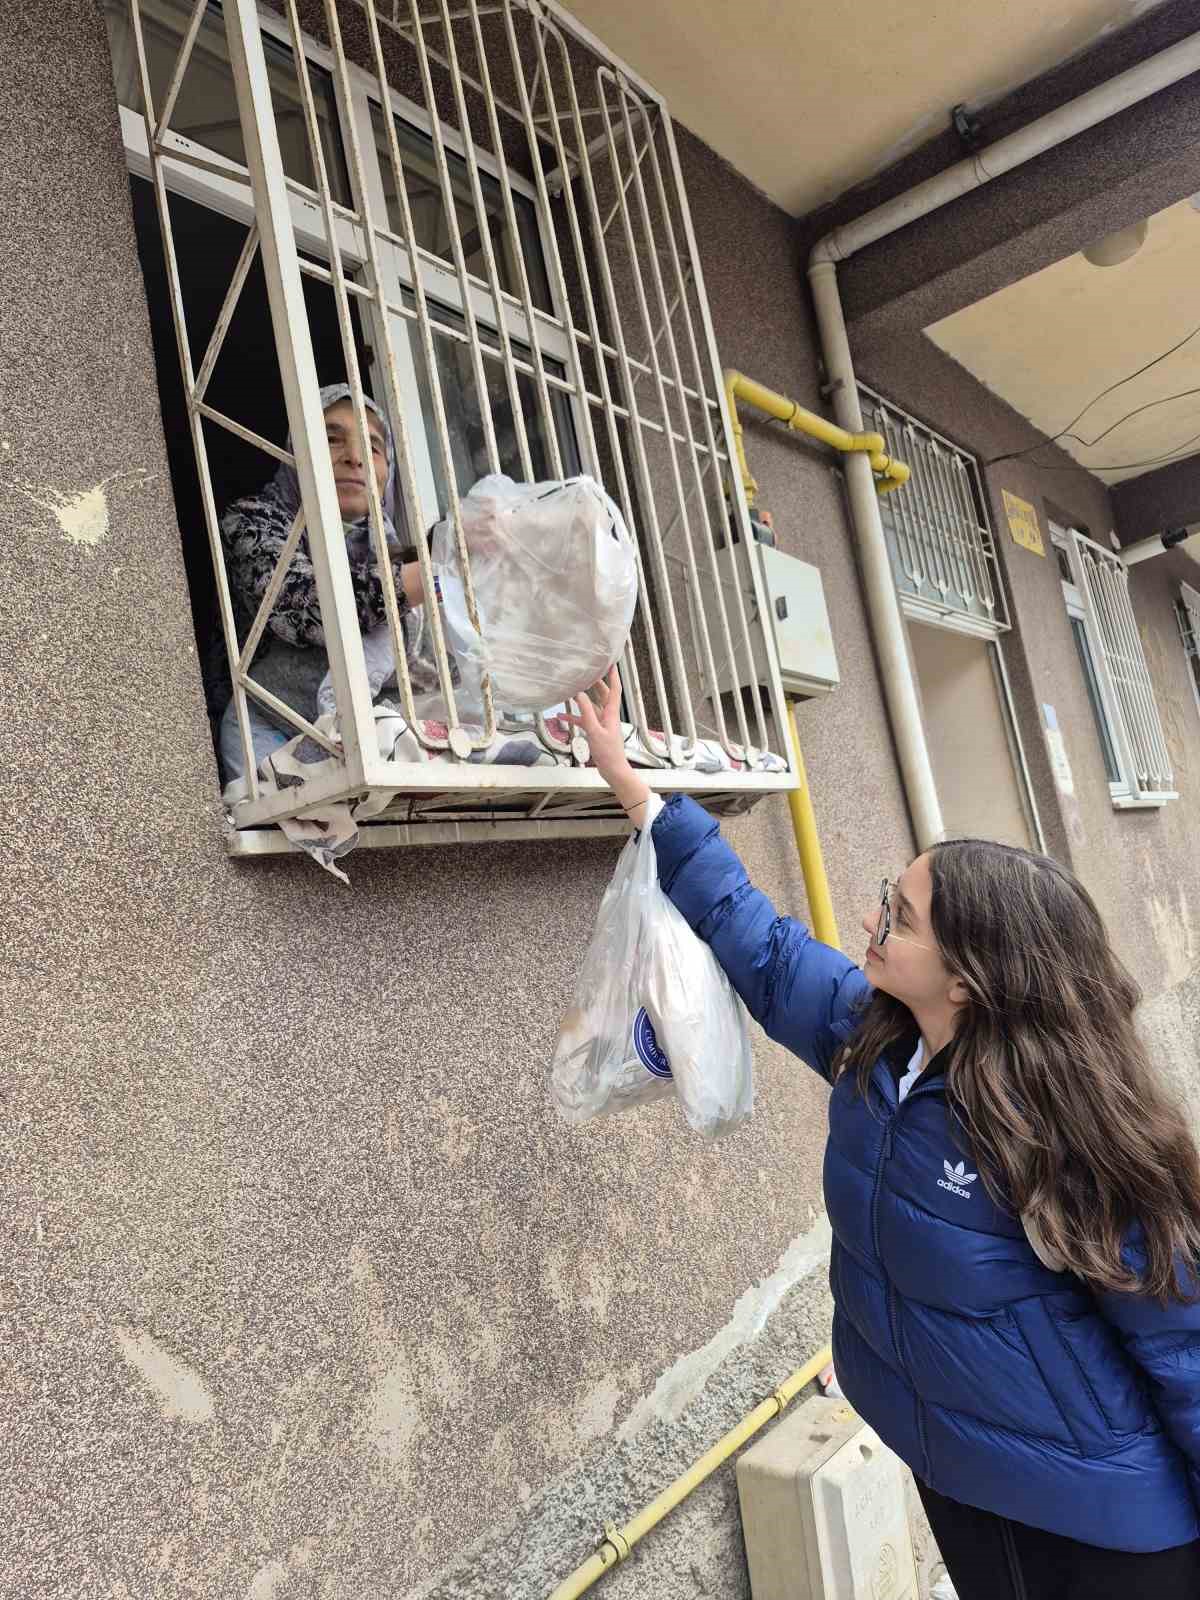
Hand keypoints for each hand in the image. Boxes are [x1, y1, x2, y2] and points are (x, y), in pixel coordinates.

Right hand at [568, 666, 650, 815]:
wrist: (613, 771)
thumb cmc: (608, 754)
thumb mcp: (595, 732)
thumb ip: (587, 713)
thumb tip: (581, 695)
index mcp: (611, 713)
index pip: (614, 690)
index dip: (613, 676)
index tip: (610, 664)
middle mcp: (608, 716)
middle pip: (603, 695)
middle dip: (597, 682)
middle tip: (589, 670)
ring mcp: (602, 724)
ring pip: (592, 706)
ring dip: (583, 698)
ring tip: (573, 687)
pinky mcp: (596, 731)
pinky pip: (584, 720)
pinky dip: (575, 716)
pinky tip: (562, 715)